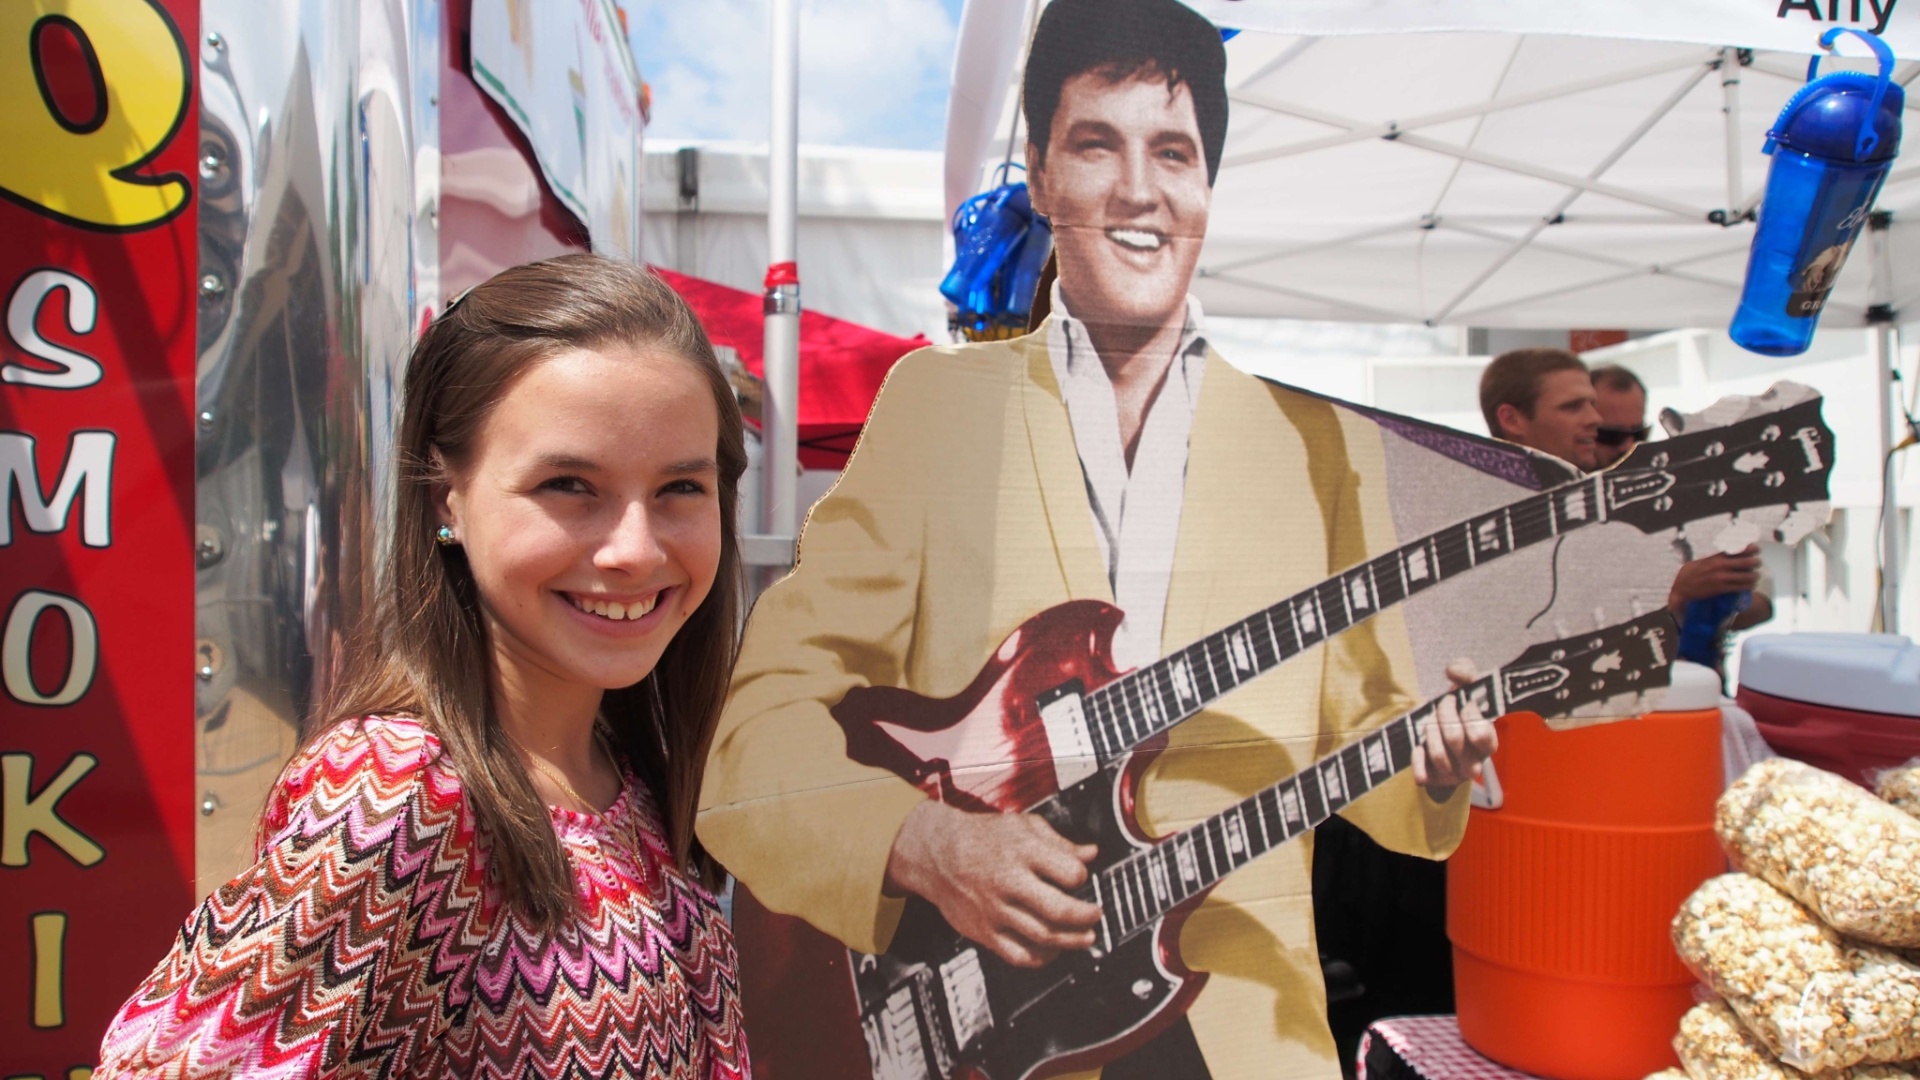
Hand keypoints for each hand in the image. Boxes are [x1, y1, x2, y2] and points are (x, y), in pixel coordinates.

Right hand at [884, 801, 1101, 967]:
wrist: (936, 853)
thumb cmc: (982, 837)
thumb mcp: (1022, 826)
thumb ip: (1059, 842)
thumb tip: (1091, 853)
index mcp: (1022, 852)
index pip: (1069, 873)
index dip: (1081, 877)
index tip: (1080, 878)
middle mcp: (1009, 882)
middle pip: (1059, 910)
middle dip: (1086, 916)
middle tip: (1095, 915)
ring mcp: (995, 909)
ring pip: (1043, 936)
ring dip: (1072, 941)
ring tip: (1085, 937)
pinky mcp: (984, 931)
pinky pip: (1018, 954)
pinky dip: (1042, 958)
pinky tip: (1053, 950)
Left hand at [1412, 659, 1498, 799]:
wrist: (1438, 730)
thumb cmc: (1457, 707)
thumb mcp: (1465, 684)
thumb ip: (1465, 670)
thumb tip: (1453, 672)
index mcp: (1489, 740)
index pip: (1481, 734)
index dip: (1467, 714)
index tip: (1460, 700)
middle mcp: (1476, 762)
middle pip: (1454, 738)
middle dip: (1443, 715)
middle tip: (1441, 706)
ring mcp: (1456, 774)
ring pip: (1438, 755)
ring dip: (1429, 732)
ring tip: (1431, 723)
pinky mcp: (1436, 781)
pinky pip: (1423, 774)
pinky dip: (1418, 757)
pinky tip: (1419, 746)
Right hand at [1668, 545, 1761, 612]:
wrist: (1681, 588)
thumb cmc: (1690, 574)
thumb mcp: (1702, 561)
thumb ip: (1716, 557)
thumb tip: (1730, 552)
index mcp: (1716, 557)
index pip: (1738, 548)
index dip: (1751, 548)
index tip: (1756, 549)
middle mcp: (1720, 565)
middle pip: (1747, 562)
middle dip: (1756, 562)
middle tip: (1757, 564)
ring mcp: (1721, 578)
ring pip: (1748, 576)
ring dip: (1754, 576)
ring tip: (1755, 577)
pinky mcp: (1721, 589)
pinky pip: (1741, 587)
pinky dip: (1749, 586)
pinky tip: (1750, 586)